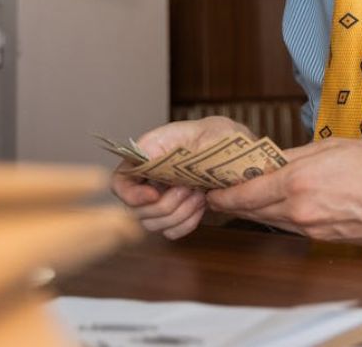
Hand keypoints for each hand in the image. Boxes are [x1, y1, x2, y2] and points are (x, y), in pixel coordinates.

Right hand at [109, 115, 253, 239]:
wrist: (242, 156)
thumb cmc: (219, 137)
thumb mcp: (200, 130)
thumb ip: (170, 140)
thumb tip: (142, 156)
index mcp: (146, 157)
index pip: (119, 183)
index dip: (131, 194)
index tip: (155, 193)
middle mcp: (147, 181)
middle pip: (136, 211)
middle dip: (166, 204)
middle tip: (190, 187)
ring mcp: (159, 201)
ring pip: (153, 225)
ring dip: (179, 213)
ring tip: (199, 193)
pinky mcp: (175, 216)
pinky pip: (171, 232)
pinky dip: (188, 222)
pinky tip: (202, 205)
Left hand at [205, 138, 361, 243]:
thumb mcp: (334, 147)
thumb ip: (297, 155)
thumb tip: (273, 160)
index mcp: (299, 183)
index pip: (246, 192)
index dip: (224, 191)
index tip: (212, 186)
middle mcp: (300, 211)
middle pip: (254, 209)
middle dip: (236, 200)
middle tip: (222, 190)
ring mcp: (312, 230)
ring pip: (272, 220)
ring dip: (258, 208)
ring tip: (249, 194)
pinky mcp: (324, 239)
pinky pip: (293, 227)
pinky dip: (282, 215)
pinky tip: (284, 203)